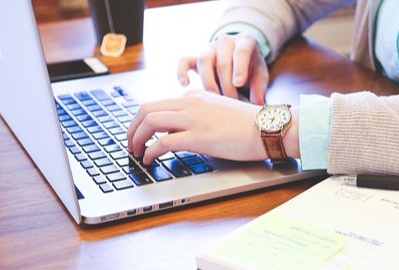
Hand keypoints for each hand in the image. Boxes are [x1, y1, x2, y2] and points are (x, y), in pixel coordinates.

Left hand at [127, 90, 267, 163]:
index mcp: (194, 96)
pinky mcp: (199, 136)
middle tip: (130, 143)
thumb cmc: (248, 125)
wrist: (268, 127)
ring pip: (150, 122)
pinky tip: (150, 160)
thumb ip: (197, 117)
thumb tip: (176, 132)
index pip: (158, 104)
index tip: (140, 134)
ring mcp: (194, 118)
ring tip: (136, 153)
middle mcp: (190, 103)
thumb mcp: (217, 112)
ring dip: (136, 138)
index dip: (143, 121)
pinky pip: (163, 142)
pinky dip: (150, 152)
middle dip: (132, 128)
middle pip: (146, 109)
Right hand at [177, 33, 268, 104]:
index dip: (239, 68)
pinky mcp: (195, 58)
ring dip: (209, 82)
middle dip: (227, 85)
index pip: (241, 52)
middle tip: (232, 103)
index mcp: (245, 42)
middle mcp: (225, 42)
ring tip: (215, 99)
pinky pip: (184, 61)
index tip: (239, 83)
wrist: (238, 58)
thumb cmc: (251, 68)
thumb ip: (260, 88)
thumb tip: (258, 104)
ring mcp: (209, 49)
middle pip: (222, 62)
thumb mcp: (260, 75)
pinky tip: (185, 84)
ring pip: (203, 60)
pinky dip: (182, 71)